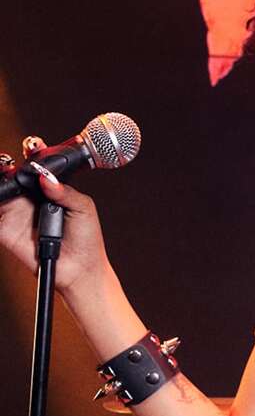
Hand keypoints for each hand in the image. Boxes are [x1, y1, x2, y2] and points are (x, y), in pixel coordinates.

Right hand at [0, 135, 110, 292]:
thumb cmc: (86, 238)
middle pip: (13, 174)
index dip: (32, 153)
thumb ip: (65, 191)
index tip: (34, 145)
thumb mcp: (83, 208)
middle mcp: (30, 197)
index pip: (36, 165)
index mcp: (50, 188)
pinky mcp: (5, 229)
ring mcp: (16, 212)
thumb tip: (44, 178)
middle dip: (7, 163)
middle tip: (8, 160)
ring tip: (3, 173)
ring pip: (1, 189)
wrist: (80, 269)